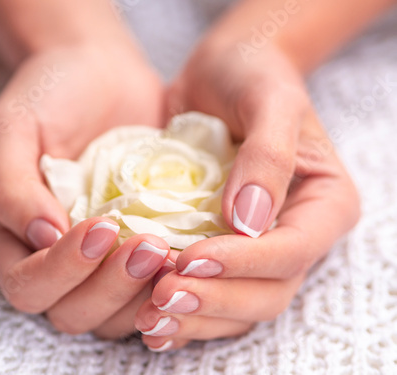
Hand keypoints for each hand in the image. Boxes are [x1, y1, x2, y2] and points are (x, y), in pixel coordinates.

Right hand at [0, 42, 166, 336]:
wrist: (101, 71)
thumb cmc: (51, 94)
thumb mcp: (15, 128)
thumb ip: (11, 186)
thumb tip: (41, 239)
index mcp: (14, 238)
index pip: (27, 286)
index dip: (62, 271)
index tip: (101, 227)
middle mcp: (54, 259)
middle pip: (73, 313)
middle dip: (110, 288)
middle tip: (148, 246)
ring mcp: (99, 262)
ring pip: (114, 315)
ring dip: (143, 296)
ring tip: (173, 254)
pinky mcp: (136, 249)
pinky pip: (150, 291)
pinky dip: (169, 285)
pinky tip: (191, 257)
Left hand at [134, 43, 359, 350]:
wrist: (222, 76)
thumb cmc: (253, 77)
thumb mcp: (269, 100)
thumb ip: (268, 157)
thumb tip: (249, 222)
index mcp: (323, 205)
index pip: (292, 252)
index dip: (244, 263)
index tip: (191, 258)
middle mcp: (294, 236)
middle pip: (267, 293)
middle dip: (215, 300)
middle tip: (162, 296)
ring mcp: (257, 249)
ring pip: (237, 306)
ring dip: (194, 317)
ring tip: (149, 319)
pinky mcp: (222, 249)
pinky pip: (209, 294)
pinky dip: (182, 314)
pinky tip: (149, 322)